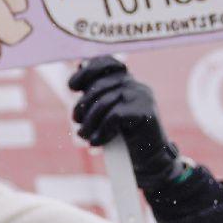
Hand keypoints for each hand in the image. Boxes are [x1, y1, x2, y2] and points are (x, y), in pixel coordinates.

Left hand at [69, 56, 180, 189]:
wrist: (149, 159)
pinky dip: (101, 131)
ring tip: (84, 136)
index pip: (106, 62)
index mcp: (126, 81)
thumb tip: (79, 64)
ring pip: (103, 103)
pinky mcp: (145, 111)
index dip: (86, 72)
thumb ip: (95, 91)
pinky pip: (114, 116)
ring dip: (89, 123)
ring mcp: (142, 96)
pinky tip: (97, 142)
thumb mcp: (106, 111)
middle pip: (99, 86)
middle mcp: (136, 85)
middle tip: (77, 122)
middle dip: (82, 106)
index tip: (72, 87)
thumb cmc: (123, 136)